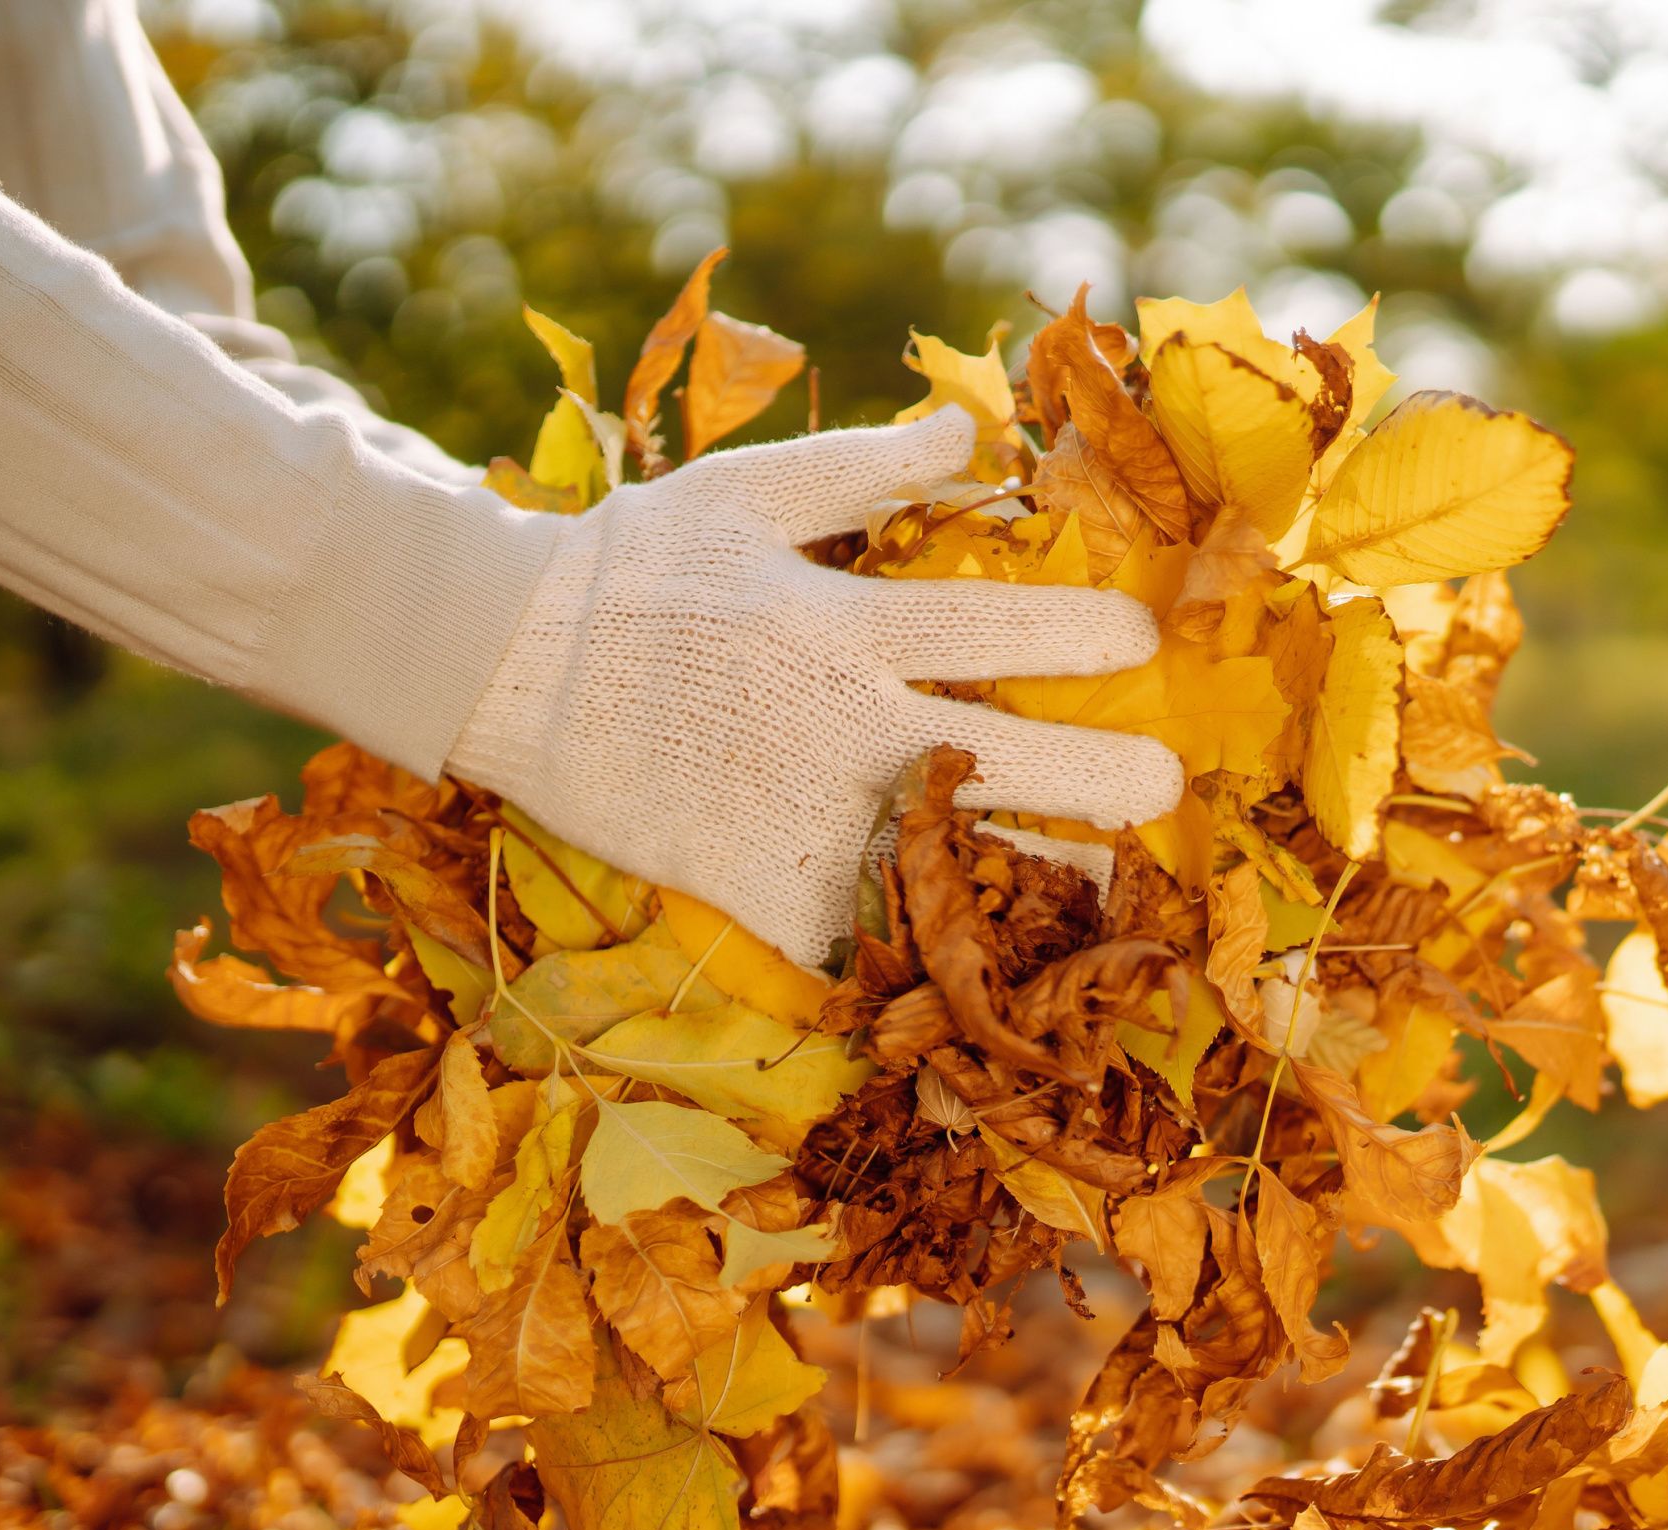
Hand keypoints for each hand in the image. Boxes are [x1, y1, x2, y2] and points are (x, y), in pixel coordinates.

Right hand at [448, 407, 1182, 967]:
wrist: (502, 665)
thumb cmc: (630, 567)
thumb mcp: (743, 490)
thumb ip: (863, 468)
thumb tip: (969, 430)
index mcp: (847, 622)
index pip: (1003, 623)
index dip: (1087, 630)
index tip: (1142, 635)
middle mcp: (844, 724)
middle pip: (1012, 761)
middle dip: (1106, 777)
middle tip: (1165, 787)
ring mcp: (806, 814)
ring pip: (956, 865)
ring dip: (1041, 877)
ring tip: (1103, 884)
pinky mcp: (760, 887)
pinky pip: (860, 936)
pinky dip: (917, 952)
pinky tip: (978, 961)